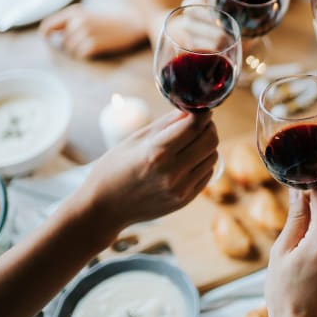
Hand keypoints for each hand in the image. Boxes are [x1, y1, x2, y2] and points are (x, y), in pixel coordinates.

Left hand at [40, 4, 146, 58]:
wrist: (134, 23)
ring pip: (72, 50)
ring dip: (81, 50)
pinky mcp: (94, 44)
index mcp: (74, 12)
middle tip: (89, 41)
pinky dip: (88, 54)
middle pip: (63, 42)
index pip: (48, 26)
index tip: (49, 41)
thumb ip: (70, 23)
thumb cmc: (110, 22)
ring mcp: (86, 33)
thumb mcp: (88, 16)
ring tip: (96, 43)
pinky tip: (98, 48)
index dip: (46, 36)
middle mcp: (77, 21)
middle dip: (72, 45)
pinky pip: (81, 55)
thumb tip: (54, 36)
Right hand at [76, 110, 217, 231]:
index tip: (202, 108)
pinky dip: (202, 163)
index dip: (202, 113)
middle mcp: (172, 172)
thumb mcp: (135, 140)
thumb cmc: (114, 169)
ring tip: (191, 142)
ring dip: (207, 145)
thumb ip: (166, 124)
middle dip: (208, 127)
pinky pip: (207, 174)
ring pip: (212, 157)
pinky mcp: (185, 200)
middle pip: (210, 140)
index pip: (193, 126)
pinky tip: (188, 160)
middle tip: (199, 123)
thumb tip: (190, 109)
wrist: (104, 208)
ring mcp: (181, 189)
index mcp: (156, 153)